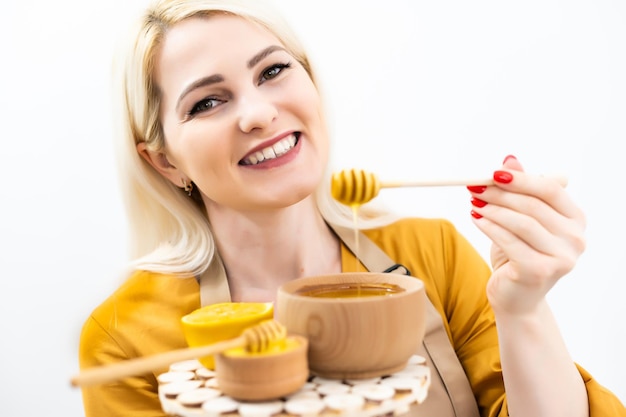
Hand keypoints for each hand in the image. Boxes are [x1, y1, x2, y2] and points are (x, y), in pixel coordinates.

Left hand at [467, 155, 585, 314]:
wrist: (516, 297)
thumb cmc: (520, 254)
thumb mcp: (521, 218)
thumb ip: (520, 190)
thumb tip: (509, 159)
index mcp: (576, 220)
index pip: (550, 189)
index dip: (520, 179)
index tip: (493, 172)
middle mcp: (576, 238)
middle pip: (533, 205)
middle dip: (499, 193)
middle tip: (474, 186)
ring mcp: (561, 258)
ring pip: (520, 222)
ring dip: (492, 209)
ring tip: (474, 203)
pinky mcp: (539, 271)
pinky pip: (509, 241)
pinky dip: (489, 227)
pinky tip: (476, 219)